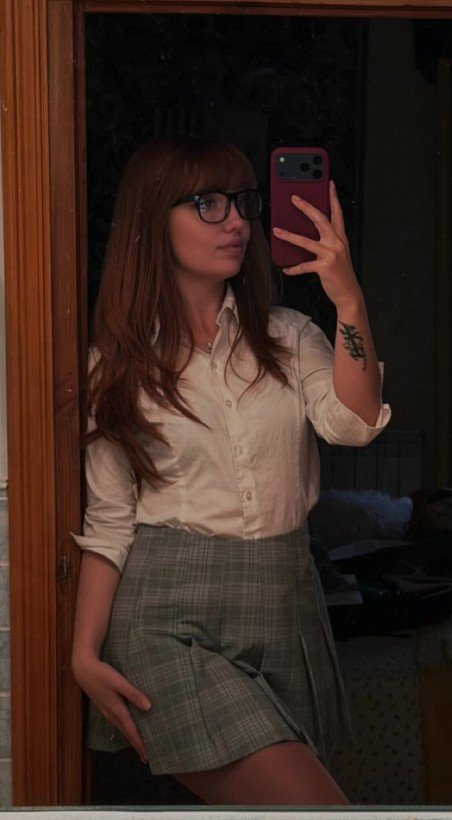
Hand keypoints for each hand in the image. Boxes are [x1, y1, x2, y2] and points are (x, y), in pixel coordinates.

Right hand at [73, 656, 150, 763]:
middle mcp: (112, 714)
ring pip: (121, 729)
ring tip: (139, 746)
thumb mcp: (119, 682)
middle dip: (137, 746)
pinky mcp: (104, 706)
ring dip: (130, 738)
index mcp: (117, 710)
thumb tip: (149, 707)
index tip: (148, 757)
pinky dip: (124, 729)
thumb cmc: (102, 675)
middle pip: (127, 734)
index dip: (140, 744)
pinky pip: (117, 723)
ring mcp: (107, 711)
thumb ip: (134, 694)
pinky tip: (127, 727)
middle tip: (146, 757)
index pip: (132, 732)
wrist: (83, 670)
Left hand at [272, 180, 362, 311]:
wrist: (349, 294)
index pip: (337, 213)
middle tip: (294, 198)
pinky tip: (285, 268)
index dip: (333, 197)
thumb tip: (308, 235)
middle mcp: (337, 243)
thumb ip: (327, 242)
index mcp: (341, 238)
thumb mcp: (337, 254)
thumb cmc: (341, 274)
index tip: (329, 184)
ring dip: (289, 235)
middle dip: (306, 207)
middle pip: (320, 219)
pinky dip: (293, 268)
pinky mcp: (324, 267)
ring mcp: (331, 254)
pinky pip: (304, 266)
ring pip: (306, 241)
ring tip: (277, 231)